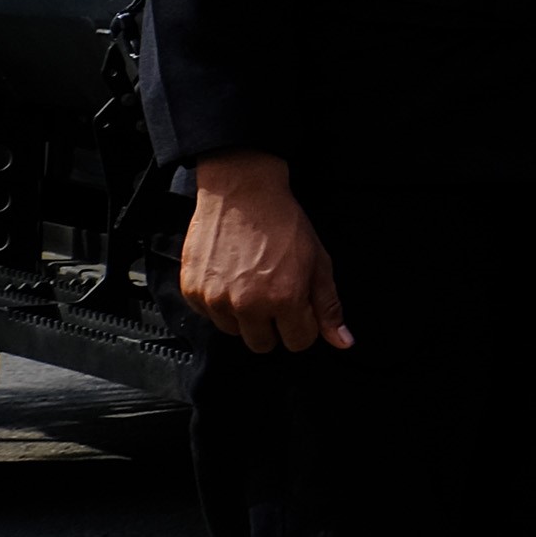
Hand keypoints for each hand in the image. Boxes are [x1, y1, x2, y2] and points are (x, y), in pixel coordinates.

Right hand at [181, 152, 347, 351]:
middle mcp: (248, 305)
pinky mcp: (192, 291)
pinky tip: (229, 276)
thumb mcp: (318, 261)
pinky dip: (219, 302)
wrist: (241, 192)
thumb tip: (343, 341)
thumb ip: (328, 306)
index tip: (298, 307)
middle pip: (262, 344)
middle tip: (272, 295)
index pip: (298, 342)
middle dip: (272, 326)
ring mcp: (216, 299)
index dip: (302, 325)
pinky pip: (208, 315)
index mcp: (284, 299)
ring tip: (249, 282)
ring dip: (243, 316)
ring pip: (234, 331)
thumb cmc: (282, 222)